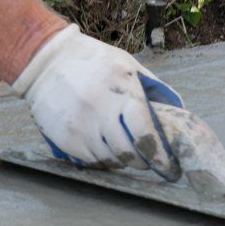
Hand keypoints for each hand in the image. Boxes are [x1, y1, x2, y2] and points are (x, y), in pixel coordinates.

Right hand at [12, 25, 185, 180]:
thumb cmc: (93, 61)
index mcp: (121, 91)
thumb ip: (153, 89)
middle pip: (129, 153)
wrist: (46, 60)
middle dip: (143, 162)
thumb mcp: (128, 65)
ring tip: (126, 154)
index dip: (159, 154)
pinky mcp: (65, 138)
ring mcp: (80, 126)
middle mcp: (100, 110)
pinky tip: (105, 151)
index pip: (145, 134)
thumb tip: (178, 113)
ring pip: (110, 160)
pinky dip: (102, 160)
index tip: (167, 164)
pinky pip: (90, 161)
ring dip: (122, 161)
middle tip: (149, 162)